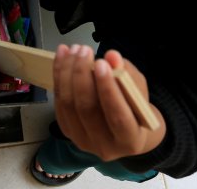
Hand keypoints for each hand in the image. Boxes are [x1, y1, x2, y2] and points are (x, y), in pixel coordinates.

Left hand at [53, 44, 166, 161]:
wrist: (125, 130)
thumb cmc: (135, 108)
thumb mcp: (138, 90)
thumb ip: (127, 74)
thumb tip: (112, 56)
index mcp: (130, 140)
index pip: (117, 117)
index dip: (108, 89)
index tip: (102, 63)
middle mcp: (104, 146)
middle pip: (87, 109)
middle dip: (82, 75)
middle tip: (84, 50)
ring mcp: (82, 140)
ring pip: (68, 104)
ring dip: (67, 72)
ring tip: (73, 49)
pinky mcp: (67, 130)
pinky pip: (59, 101)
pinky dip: (58, 76)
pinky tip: (62, 56)